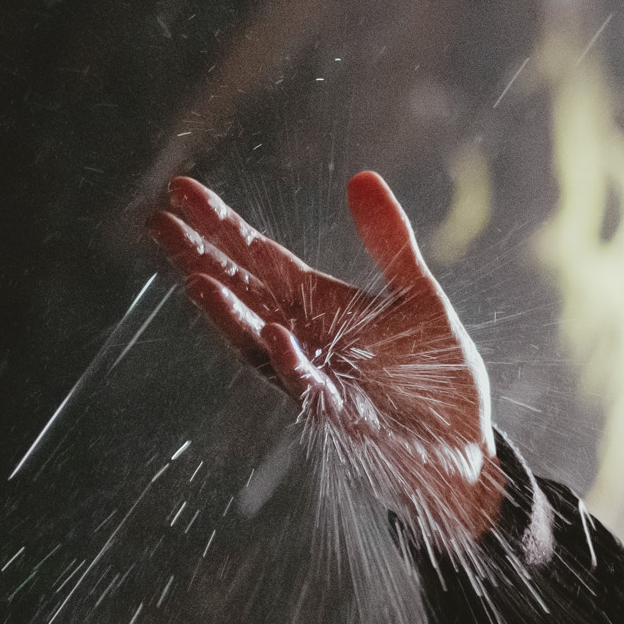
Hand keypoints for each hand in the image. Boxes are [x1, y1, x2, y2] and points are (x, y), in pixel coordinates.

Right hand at [149, 172, 505, 542]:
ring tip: (195, 278)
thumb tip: (362, 178)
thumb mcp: (419, 297)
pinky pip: (309, 387)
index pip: (260, 259)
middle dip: (201, 261)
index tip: (181, 190)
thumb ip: (389, 242)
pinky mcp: (344, 415)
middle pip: (243, 294)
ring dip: (229, 314)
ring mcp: (317, 378)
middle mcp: (306, 340)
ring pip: (259, 344)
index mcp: (320, 306)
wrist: (465, 446)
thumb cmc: (437, 377)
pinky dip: (290, 361)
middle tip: (158, 223)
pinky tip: (274, 333)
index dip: (222, 226)